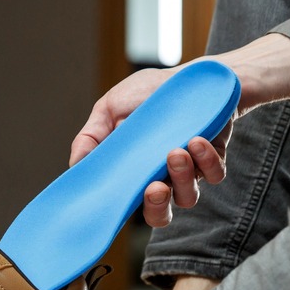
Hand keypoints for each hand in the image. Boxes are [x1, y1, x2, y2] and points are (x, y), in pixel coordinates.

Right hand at [69, 35, 289, 228]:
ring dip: (181, 177)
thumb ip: (90, 138)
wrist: (189, 76)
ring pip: (187, 196)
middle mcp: (160, 178)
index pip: (126, 204)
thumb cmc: (147, 94)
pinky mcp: (213, 160)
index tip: (118, 201)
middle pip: (159, 214)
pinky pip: (214, 174)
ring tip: (176, 150)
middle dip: (156, 206)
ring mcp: (188, 172)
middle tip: (155, 187)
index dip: (121, 211)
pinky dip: (206, 160)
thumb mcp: (109, 109)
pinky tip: (196, 139)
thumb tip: (75, 166)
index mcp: (133, 173)